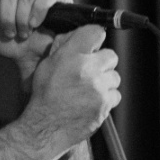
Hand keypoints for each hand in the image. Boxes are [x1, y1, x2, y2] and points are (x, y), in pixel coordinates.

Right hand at [18, 25, 119, 153]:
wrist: (46, 127)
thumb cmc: (44, 96)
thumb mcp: (47, 65)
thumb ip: (65, 48)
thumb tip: (79, 36)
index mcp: (70, 55)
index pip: (96, 32)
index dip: (95, 39)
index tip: (92, 46)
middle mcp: (87, 69)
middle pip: (111, 55)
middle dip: (102, 63)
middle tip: (91, 72)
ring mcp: (98, 88)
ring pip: (115, 77)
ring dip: (105, 82)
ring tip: (89, 90)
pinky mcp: (104, 104)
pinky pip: (115, 95)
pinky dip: (107, 98)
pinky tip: (92, 101)